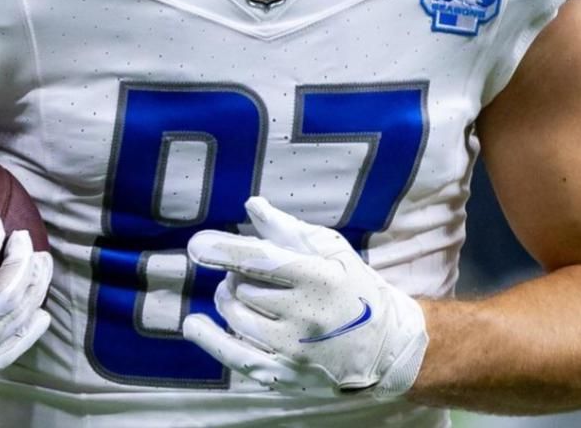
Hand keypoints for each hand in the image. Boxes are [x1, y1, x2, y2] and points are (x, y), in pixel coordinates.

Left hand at [182, 197, 426, 399]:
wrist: (386, 347)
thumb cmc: (355, 289)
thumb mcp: (332, 251)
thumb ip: (288, 228)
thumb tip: (252, 205)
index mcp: (319, 278)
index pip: (260, 260)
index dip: (223, 250)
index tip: (197, 245)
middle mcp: (305, 315)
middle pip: (242, 288)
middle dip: (238, 276)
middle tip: (254, 276)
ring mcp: (293, 349)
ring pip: (234, 316)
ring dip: (230, 302)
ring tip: (247, 297)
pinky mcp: (284, 375)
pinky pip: (233, 355)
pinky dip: (209, 338)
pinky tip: (195, 325)